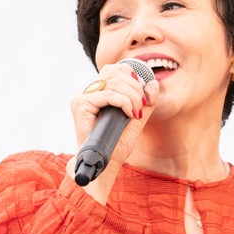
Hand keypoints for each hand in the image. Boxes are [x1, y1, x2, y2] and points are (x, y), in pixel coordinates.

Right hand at [68, 63, 160, 201]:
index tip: (143, 98)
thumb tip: (154, 83)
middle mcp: (88, 92)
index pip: (116, 69)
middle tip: (141, 106)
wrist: (105, 164)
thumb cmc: (116, 145)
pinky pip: (108, 94)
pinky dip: (123, 102)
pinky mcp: (80, 104)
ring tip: (136, 112)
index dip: (133, 77)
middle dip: (135, 87)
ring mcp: (82, 97)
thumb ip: (145, 102)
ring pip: (112, 81)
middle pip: (115, 71)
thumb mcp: (137, 119)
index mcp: (98, 92)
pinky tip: (130, 114)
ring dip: (131, 96)